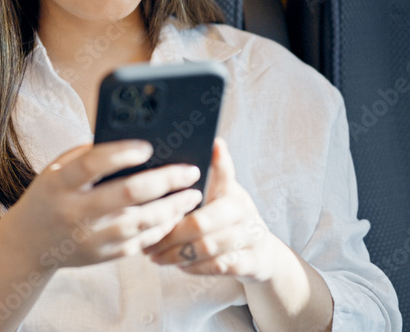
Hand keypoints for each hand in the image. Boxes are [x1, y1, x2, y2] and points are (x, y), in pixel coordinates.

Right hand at [0, 140, 204, 270]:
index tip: (148, 145)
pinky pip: (140, 242)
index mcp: (59, 184)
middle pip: (127, 194)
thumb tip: (134, 141)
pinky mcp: (102, 256)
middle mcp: (74, 212)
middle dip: (165, 180)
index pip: (91, 165)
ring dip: (172, 207)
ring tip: (192, 194)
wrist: (28, 244)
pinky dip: (162, 227)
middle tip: (190, 170)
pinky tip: (175, 214)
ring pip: (141, 222)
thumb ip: (88, 156)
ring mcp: (89, 238)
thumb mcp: (56, 170)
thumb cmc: (49, 195)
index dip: (121, 153)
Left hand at [143, 138, 282, 283]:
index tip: (190, 164)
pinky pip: (216, 266)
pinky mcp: (250, 263)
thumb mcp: (225, 193)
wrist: (263, 254)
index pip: (222, 176)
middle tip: (146, 239)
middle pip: (201, 221)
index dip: (209, 169)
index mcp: (233, 191)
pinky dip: (193, 267)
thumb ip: (215, 173)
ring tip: (153, 254)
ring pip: (206, 247)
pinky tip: (176, 264)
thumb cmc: (232, 219)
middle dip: (169, 232)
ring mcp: (250, 238)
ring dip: (175, 253)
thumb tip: (212, 141)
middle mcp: (244, 212)